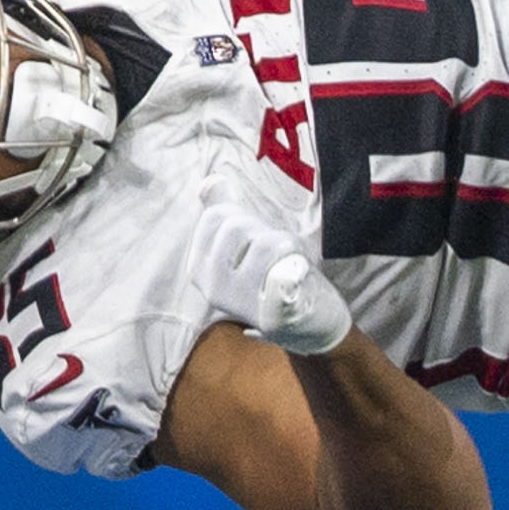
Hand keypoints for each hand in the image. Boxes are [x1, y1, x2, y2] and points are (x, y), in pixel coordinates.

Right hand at [191, 205, 352, 355]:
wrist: (308, 327)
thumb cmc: (273, 280)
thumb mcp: (242, 248)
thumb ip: (223, 214)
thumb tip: (209, 182)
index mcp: (200, 270)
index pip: (217, 217)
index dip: (248, 219)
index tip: (258, 241)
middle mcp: (213, 288)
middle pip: (238, 225)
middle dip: (267, 231)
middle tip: (279, 256)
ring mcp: (241, 304)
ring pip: (266, 244)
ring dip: (289, 247)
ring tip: (292, 268)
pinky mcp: (273, 315)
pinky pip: (283, 278)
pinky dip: (296, 269)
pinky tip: (299, 279)